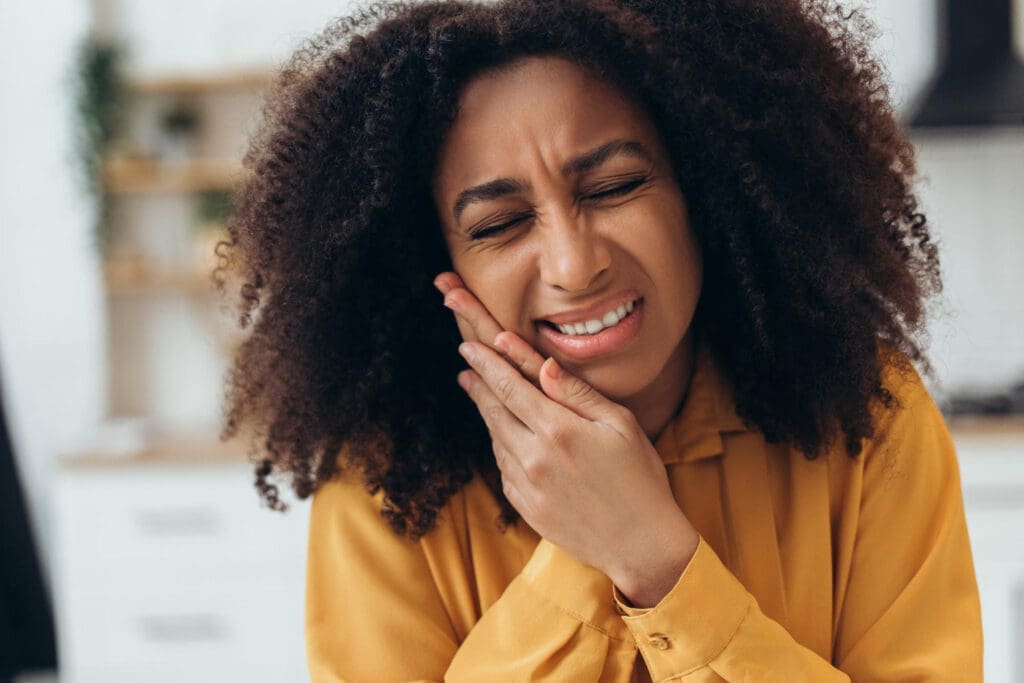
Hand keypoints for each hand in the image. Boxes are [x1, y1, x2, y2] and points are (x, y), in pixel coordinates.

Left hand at [435, 276, 698, 606]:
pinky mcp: (524, 508)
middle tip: (466, 363)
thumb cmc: (640, 479)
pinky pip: (503, 468)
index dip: (487, 362)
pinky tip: (507, 437)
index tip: (470, 345)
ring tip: (481, 392)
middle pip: (494, 410)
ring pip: (496, 439)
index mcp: (559, 430)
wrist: (641, 545)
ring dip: (488, 413)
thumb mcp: (620, 425)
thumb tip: (544, 366)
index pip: (510, 386)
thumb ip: (578, 394)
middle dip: (478, 382)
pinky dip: (502, 446)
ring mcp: (526, 486)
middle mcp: (534, 457)